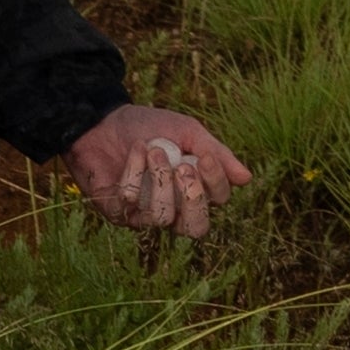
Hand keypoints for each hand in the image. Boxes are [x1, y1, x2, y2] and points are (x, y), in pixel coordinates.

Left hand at [64, 103, 247, 238]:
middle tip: (184, 168)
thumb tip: (246, 178)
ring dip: (160, 180)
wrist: (103, 120)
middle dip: (194, 199)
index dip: (214, 183)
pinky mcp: (119, 213)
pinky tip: (133, 151)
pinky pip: (133, 203)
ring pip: (164, 218)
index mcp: (195, 188)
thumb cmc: (148, 126)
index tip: (203, 156)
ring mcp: (146, 214)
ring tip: (153, 150)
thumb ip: (216, 153)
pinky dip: (134, 171)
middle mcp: (174, 208)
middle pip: (197, 229)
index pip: (218, 201)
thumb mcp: (187, 132)